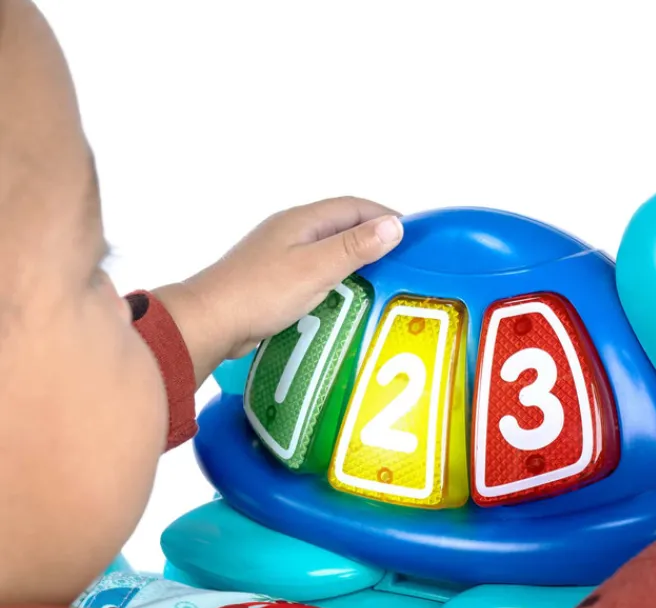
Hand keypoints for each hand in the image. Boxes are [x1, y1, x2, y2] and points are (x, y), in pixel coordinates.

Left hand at [154, 197, 402, 384]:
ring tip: (384, 280)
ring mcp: (281, 255)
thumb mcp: (316, 268)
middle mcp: (292, 231)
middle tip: (405, 261)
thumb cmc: (261, 293)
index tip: (415, 236)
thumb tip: (395, 225)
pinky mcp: (275, 280)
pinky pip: (316, 271)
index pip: (354, 207)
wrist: (211, 321)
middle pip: (342, 226)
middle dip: (375, 238)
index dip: (386, 216)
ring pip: (329, 250)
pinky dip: (338, 279)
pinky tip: (348, 298)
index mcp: (302, 221)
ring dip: (357, 260)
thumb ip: (355, 247)